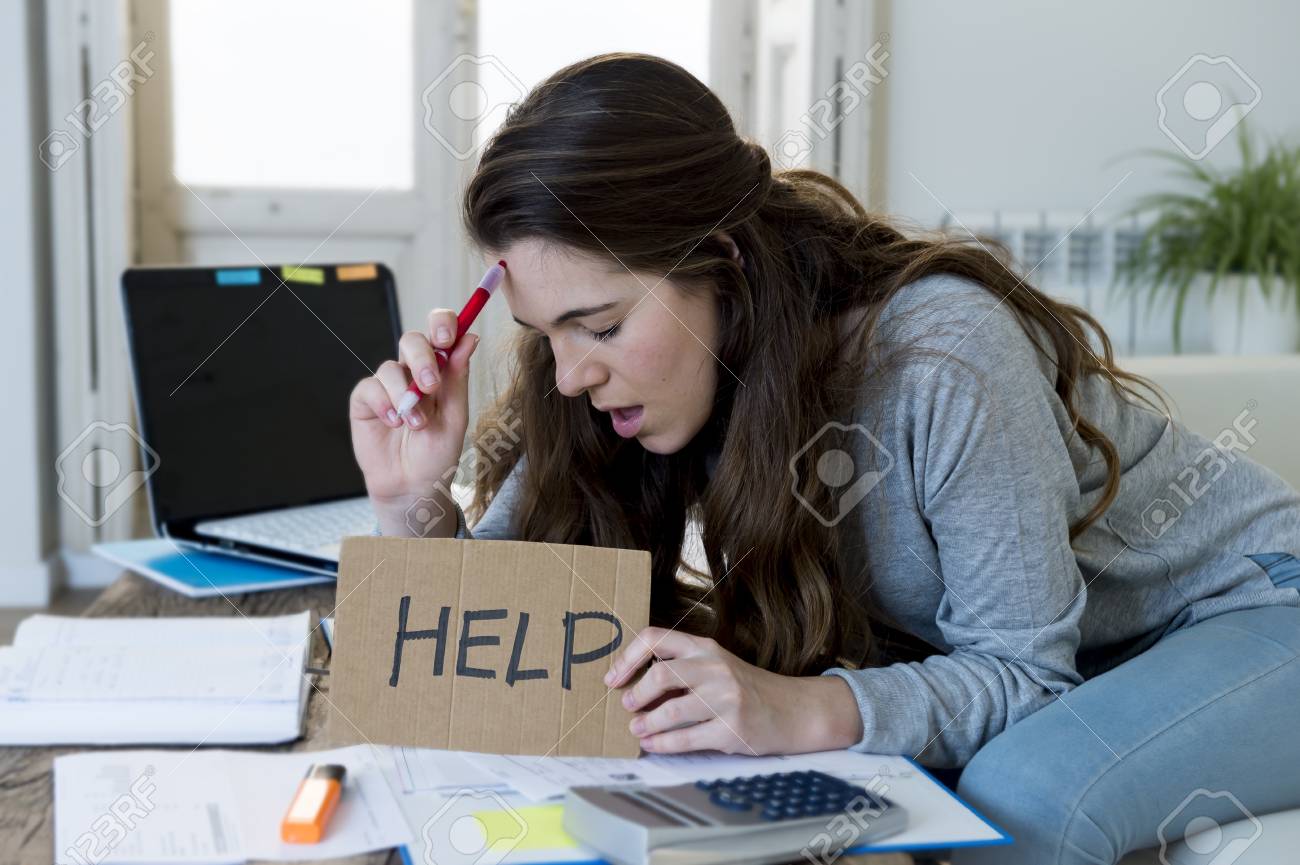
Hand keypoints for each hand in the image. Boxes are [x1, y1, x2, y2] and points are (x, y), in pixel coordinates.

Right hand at [348, 308, 479, 536]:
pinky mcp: (365, 400)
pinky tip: (393, 422)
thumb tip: (470, 338)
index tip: (447, 338)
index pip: (441, 331)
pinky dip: (383, 403)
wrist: (413, 486)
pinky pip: (369, 387)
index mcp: (441, 369)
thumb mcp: (455, 417)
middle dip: (422, 358)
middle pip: (411, 339)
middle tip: (430, 385)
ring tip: (416, 424)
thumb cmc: (438, 453)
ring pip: (390, 367)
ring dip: (405, 395)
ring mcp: (387, 385)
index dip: (442, 324)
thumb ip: (458, 378)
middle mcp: (413, 371)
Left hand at [604, 627, 863, 754]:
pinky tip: (653, 745)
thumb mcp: (717, 665)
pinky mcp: (732, 729)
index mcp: (706, 647)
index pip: (655, 638)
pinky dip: (663, 744)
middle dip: (636, 693)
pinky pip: (687, 739)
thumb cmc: (748, 689)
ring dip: (646, 723)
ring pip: (671, 711)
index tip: (612, 677)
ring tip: (637, 729)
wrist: (794, 710)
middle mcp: (715, 668)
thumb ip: (682, 667)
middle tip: (627, 705)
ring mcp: (726, 699)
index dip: (627, 657)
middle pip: (661, 674)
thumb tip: (633, 685)